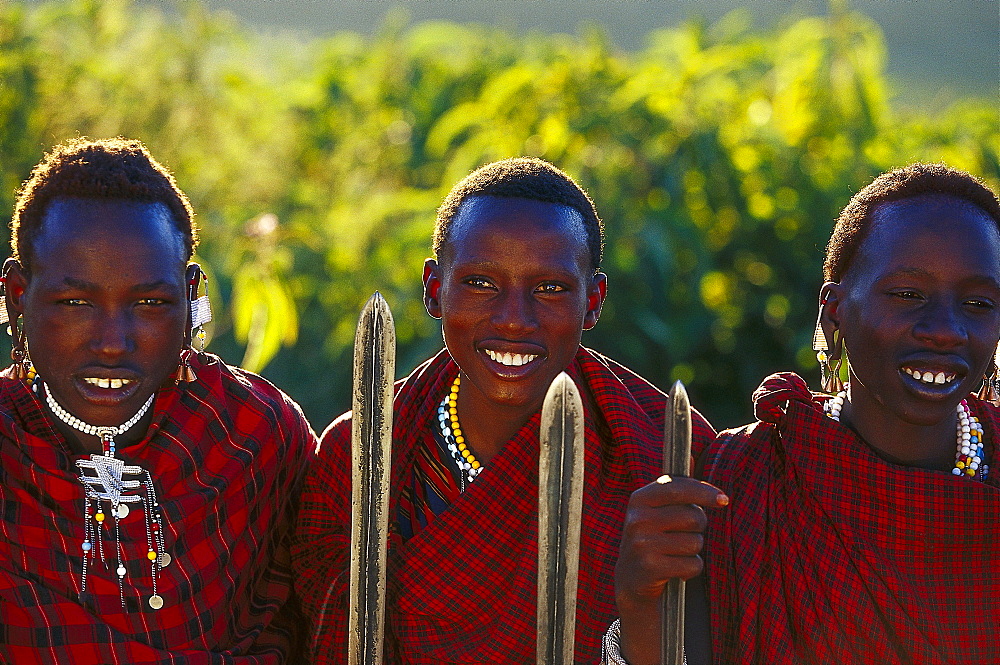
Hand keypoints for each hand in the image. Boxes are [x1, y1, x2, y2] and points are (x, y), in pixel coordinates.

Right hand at [614, 475, 727, 664]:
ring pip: (695, 542)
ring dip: (694, 550)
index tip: (723, 500)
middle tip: (687, 534)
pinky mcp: (650, 568)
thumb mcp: (655, 510)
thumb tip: (692, 456)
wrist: (631, 579)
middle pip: (693, 517)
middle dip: (699, 527)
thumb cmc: (652, 537)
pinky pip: (692, 565)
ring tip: (677, 553)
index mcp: (639, 499)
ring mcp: (641, 544)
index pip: (678, 487)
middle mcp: (637, 519)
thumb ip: (674, 487)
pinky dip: (691, 569)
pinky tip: (676, 570)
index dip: (704, 492)